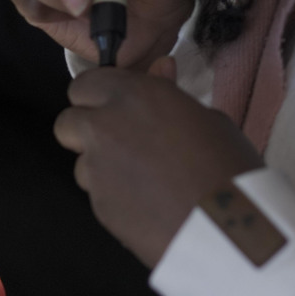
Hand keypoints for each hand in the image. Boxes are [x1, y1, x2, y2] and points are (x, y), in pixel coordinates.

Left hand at [54, 63, 261, 266]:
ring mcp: (96, 169)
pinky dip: (114, 195)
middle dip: (86, 130)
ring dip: (101, 166)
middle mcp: (104, 127)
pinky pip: (97, 193)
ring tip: (142, 179)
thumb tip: (159, 68)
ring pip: (80, 162)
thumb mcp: (207, 117)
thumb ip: (169, 93)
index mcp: (132, 96)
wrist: (228, 227)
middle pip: (66, 123)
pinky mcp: (98, 205)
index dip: (98, 96)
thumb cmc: (228, 165)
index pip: (85, 84)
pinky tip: (147, 203)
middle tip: (120, 141)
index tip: (117, 107)